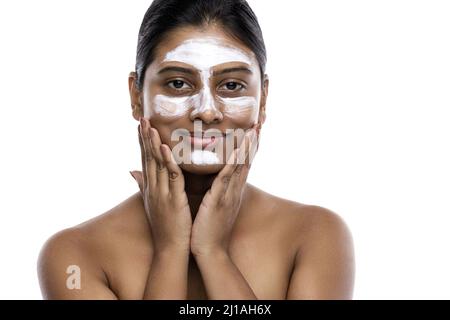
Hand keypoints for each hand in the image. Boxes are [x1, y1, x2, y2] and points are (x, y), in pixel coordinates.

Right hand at [130, 117, 191, 253]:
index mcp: (150, 188)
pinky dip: (167, 161)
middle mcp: (152, 188)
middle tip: (142, 118)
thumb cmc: (165, 226)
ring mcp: (161, 193)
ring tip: (150, 126)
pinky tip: (164, 147)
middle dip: (144, 137)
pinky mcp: (172, 199)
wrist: (170, 248)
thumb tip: (132, 171)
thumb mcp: (152, 203)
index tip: (140, 125)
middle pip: (147, 158)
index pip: (145, 160)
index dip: (142, 142)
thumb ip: (144, 185)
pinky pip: (170, 176)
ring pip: (156, 164)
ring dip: (152, 144)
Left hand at [190, 125, 259, 256]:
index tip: (252, 129)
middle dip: (252, 142)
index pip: (242, 163)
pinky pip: (226, 178)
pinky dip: (231, 163)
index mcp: (232, 190)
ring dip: (246, 148)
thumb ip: (214, 190)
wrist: (209, 251)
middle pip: (246, 161)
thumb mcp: (214, 205)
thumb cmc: (208, 228)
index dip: (248, 146)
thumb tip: (212, 180)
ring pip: (239, 167)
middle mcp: (234, 190)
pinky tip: (236, 151)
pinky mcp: (219, 201)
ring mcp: (228, 195)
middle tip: (259, 123)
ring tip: (252, 130)